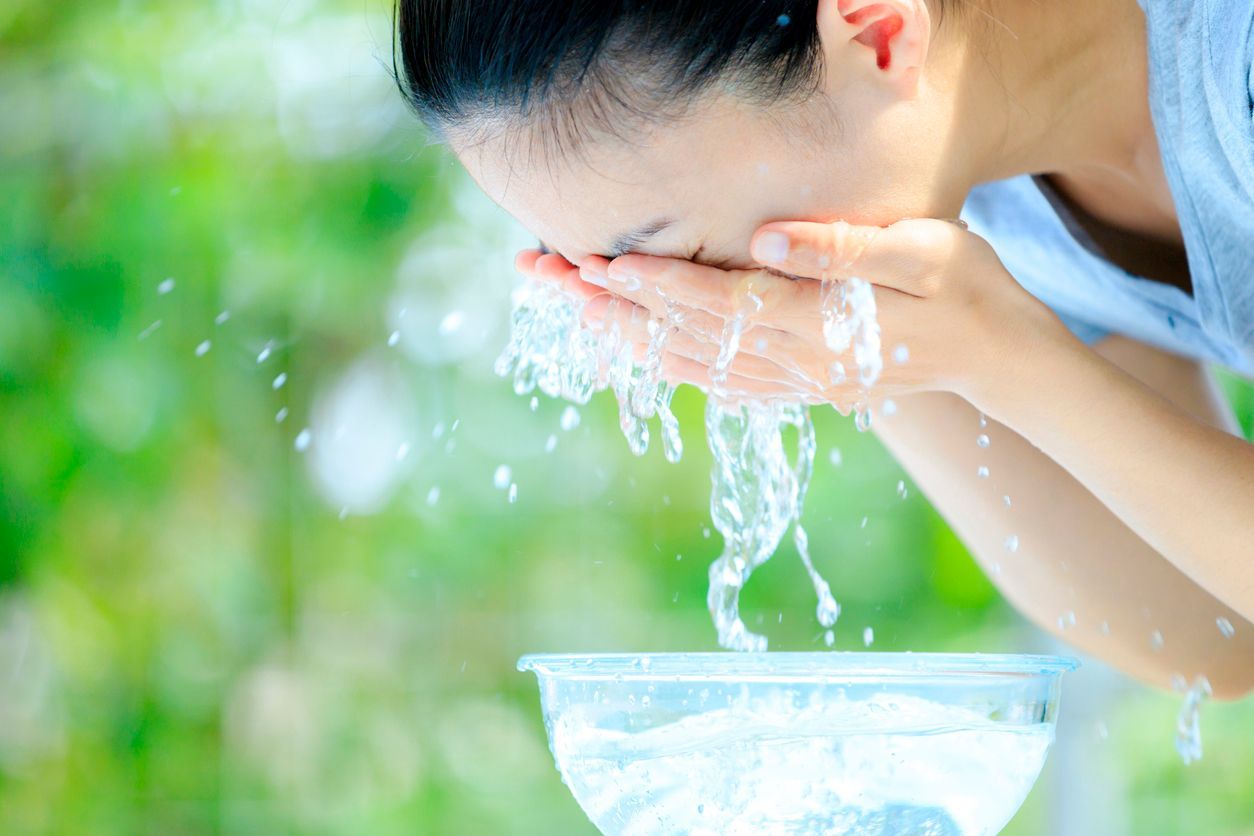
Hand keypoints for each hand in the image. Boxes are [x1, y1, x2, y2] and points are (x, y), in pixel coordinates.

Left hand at [517, 218, 1073, 409]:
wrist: (999, 358)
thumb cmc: (969, 290)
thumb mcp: (926, 251)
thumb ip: (845, 248)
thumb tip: (768, 240)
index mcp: (820, 325)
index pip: (718, 304)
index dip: (654, 285)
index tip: (596, 265)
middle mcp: (795, 364)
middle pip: (686, 338)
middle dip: (613, 307)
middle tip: (547, 275)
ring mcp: (793, 383)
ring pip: (690, 366)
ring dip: (626, 336)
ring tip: (570, 307)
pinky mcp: (796, 387)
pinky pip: (716, 384)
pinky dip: (667, 367)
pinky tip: (635, 351)